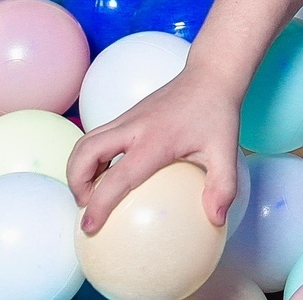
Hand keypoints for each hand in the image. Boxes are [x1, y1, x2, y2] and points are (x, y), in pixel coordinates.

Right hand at [67, 68, 242, 234]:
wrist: (210, 74)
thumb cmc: (217, 113)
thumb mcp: (226, 150)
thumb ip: (223, 186)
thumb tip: (216, 220)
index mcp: (154, 141)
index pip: (117, 176)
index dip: (99, 203)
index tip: (89, 226)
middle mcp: (133, 127)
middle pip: (85, 151)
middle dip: (76, 182)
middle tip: (85, 205)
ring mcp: (126, 118)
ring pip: (86, 141)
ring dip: (78, 168)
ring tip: (89, 192)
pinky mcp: (126, 115)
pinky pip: (98, 136)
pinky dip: (92, 156)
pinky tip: (107, 173)